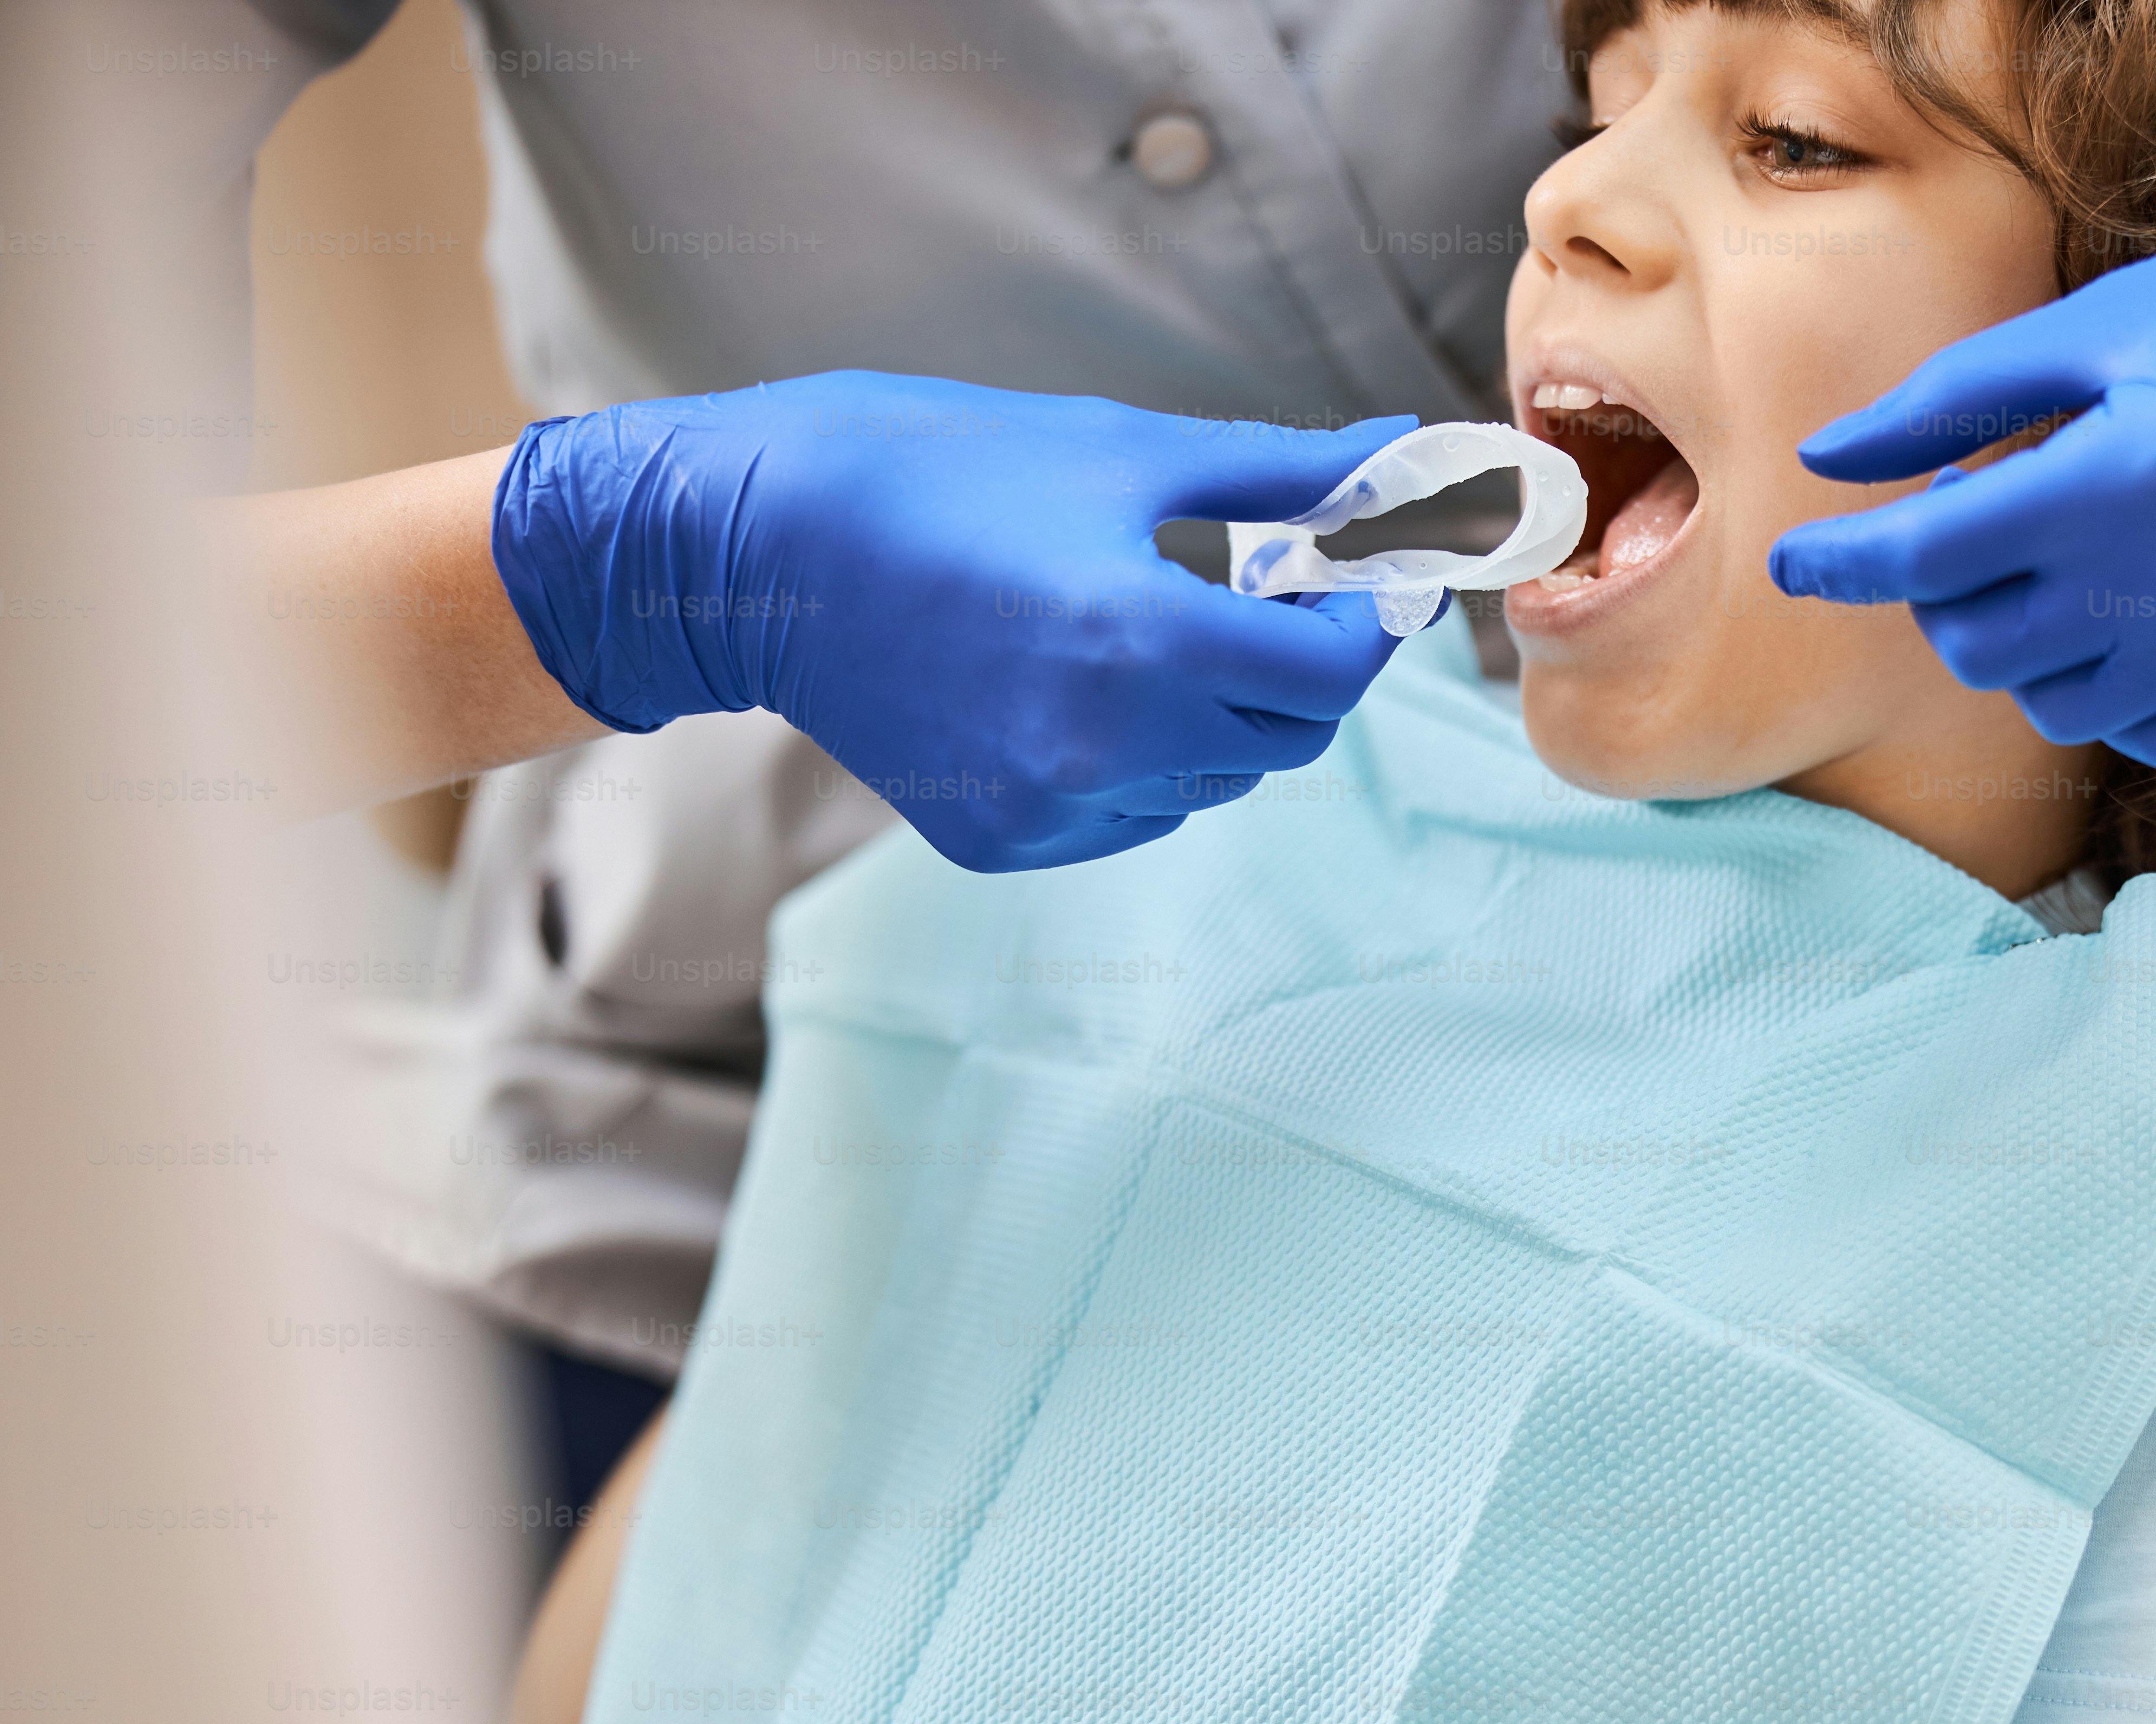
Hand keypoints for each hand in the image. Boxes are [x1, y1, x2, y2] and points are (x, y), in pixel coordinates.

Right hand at [489, 371, 1417, 870]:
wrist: (756, 548)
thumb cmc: (934, 470)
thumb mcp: (1121, 450)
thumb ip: (1279, 475)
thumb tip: (1399, 458)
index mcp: (1146, 639)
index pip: (1332, 672)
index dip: (1366, 622)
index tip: (1363, 579)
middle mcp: (1108, 744)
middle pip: (1289, 737)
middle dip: (1297, 667)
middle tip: (1263, 591)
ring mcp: (1053, 806)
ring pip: (1215, 783)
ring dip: (1218, 715)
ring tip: (1144, 628)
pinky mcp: (1005, 841)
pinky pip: (1133, 815)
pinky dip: (1142, 759)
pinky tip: (1077, 685)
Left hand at [1766, 38, 2155, 770]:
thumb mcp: (2106, 322)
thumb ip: (1957, 400)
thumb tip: (1831, 462)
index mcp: (2124, 479)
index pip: (1928, 559)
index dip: (1843, 563)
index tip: (1794, 561)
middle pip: (1982, 648)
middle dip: (1950, 595)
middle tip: (1980, 520)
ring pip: (2061, 702)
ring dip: (2036, 639)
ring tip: (2080, 553)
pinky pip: (2154, 729)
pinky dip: (2123, 680)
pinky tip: (2151, 602)